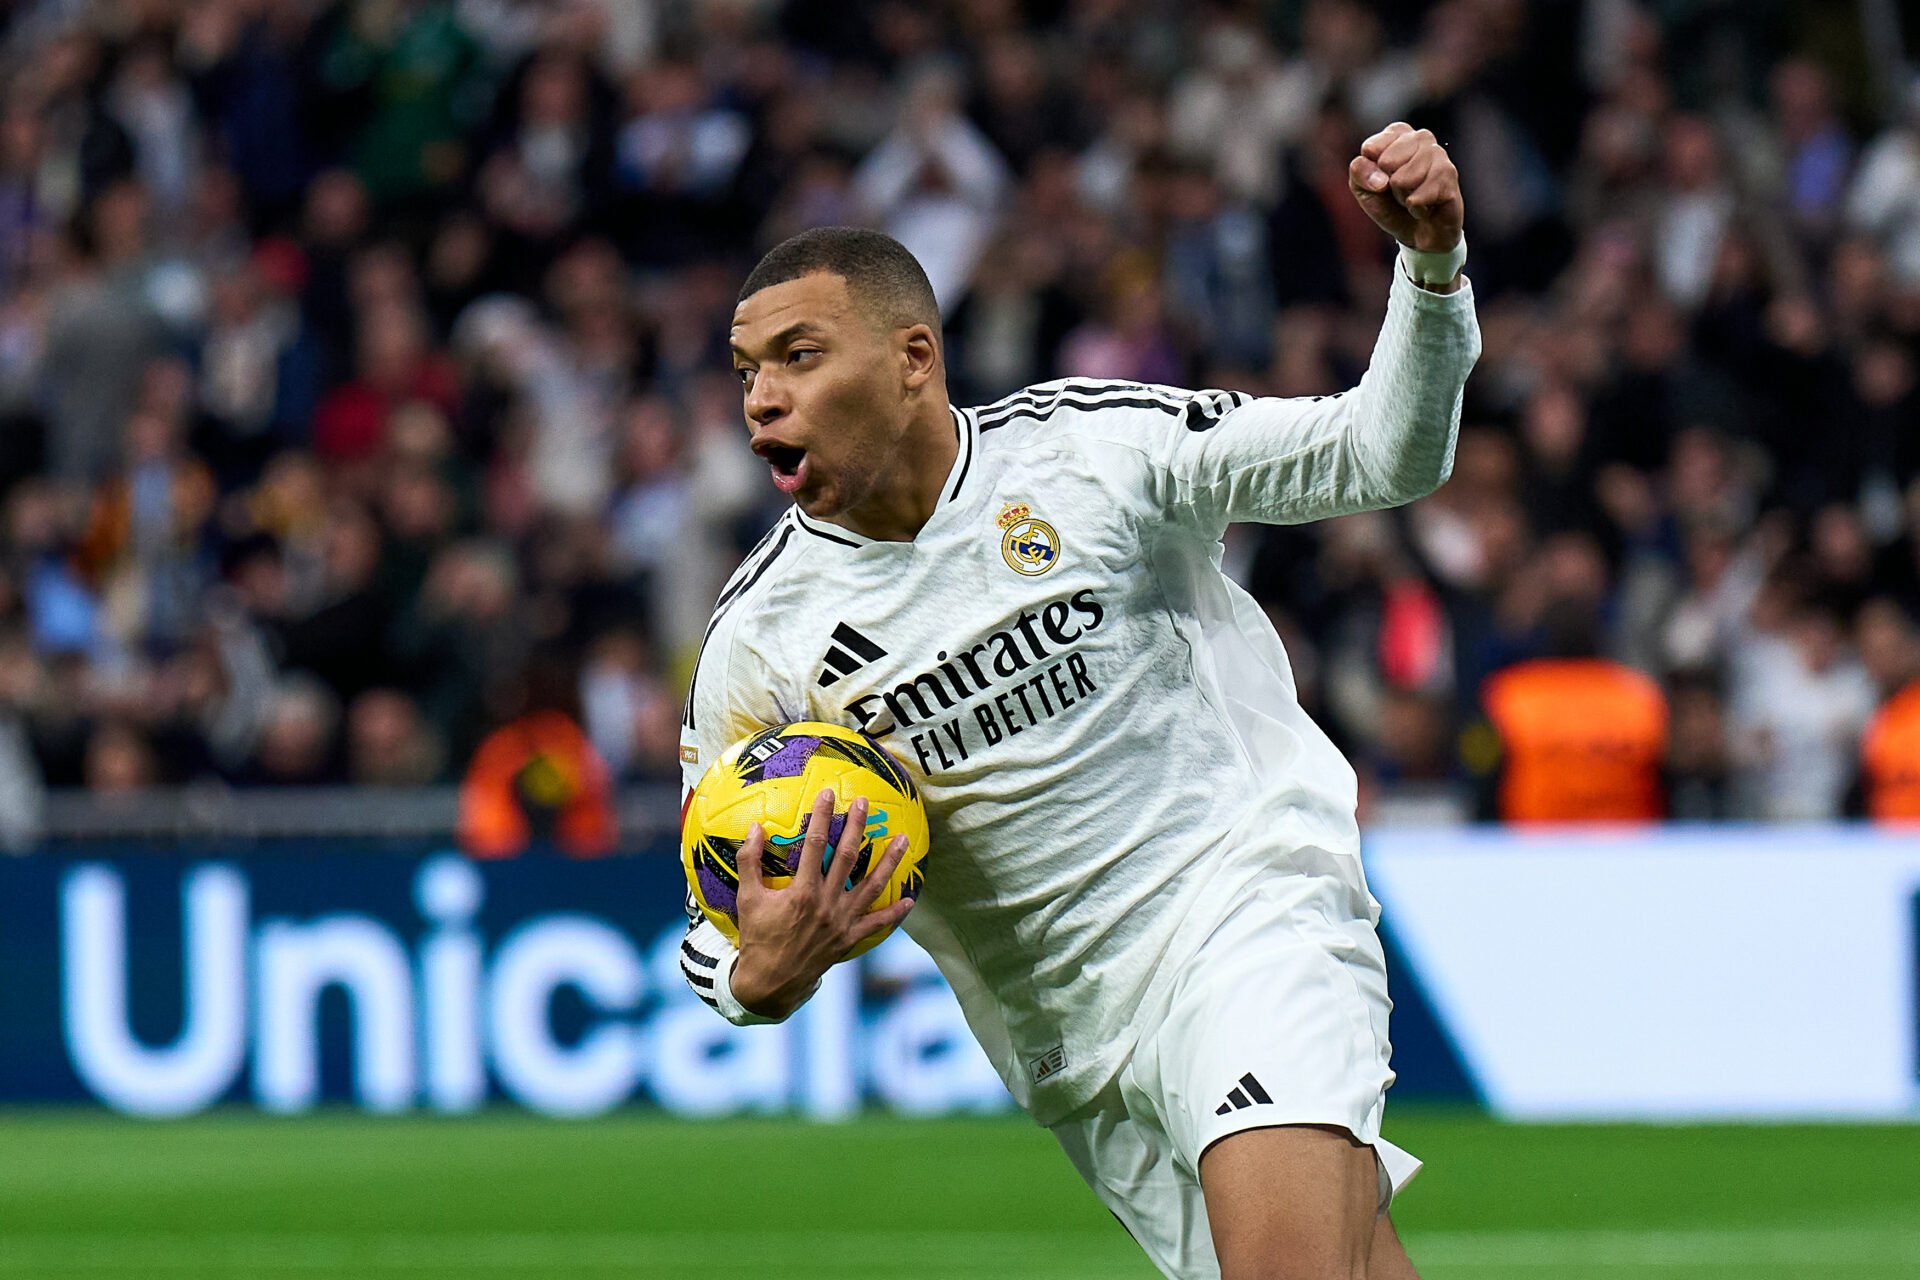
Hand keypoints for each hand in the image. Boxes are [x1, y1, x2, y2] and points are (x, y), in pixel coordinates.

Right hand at [729, 790, 914, 1019]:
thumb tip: (755, 828)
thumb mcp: (747, 898)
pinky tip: (911, 900)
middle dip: (856, 827)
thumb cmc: (757, 937)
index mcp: (802, 891)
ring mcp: (842, 921)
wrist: (770, 982)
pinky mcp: (849, 938)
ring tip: (904, 840)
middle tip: (865, 803)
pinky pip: (876, 924)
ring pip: (871, 886)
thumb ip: (750, 862)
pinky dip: (895, 913)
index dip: (822, 817)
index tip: (829, 794)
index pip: (814, 845)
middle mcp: (827, 903)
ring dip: (889, 862)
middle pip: (847, 857)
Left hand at [1348, 122, 1463, 254]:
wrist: (1418, 233)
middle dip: (1388, 186)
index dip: (1370, 173)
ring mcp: (1438, 154)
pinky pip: (1417, 197)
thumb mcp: (1363, 188)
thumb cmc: (1391, 204)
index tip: (1381, 181)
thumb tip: (1380, 179)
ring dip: (1403, 198)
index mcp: (1398, 134)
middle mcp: (1421, 137)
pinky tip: (1426, 207)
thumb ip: (1359, 172)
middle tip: (1400, 192)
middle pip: (1387, 162)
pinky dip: (1416, 209)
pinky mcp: (1449, 175)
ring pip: (1402, 179)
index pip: (1371, 148)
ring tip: (1413, 198)